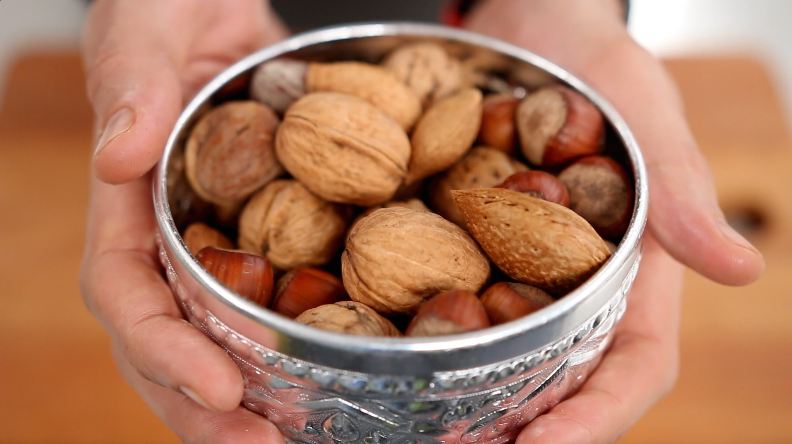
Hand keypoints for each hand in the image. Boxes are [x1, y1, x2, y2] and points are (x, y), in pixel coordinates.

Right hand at [80, 0, 288, 440]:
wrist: (210, 2)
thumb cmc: (164, 7)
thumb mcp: (145, 31)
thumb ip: (133, 87)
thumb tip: (117, 158)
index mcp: (128, 204)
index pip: (127, 295)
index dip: (164, 351)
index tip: (219, 388)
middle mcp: (166, 238)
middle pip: (167, 342)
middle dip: (204, 405)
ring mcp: (213, 241)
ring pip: (215, 336)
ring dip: (247, 397)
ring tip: (291, 440)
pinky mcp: (260, 231)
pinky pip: (268, 298)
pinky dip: (288, 345)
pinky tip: (325, 378)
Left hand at [464, 0, 764, 441]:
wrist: (528, 22)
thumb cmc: (598, 59)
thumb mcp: (644, 109)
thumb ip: (680, 187)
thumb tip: (741, 269)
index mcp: (633, 268)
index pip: (633, 365)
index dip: (597, 417)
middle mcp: (574, 284)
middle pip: (561, 381)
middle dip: (522, 429)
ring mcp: (518, 270)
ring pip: (502, 355)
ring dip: (468, 401)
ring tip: (421, 428)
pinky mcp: (468, 245)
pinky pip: (447, 300)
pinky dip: (425, 336)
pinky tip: (383, 353)